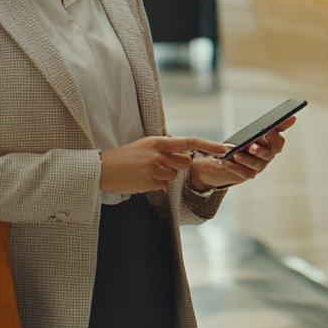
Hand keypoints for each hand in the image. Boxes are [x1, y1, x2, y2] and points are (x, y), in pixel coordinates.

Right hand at [100, 135, 227, 194]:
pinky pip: (164, 186)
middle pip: (185, 163)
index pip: (190, 141)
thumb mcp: (146, 145)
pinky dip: (157, 184)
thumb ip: (166, 148)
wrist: (103, 168)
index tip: (224, 148)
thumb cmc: (126, 156)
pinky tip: (143, 179)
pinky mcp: (150, 183)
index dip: (209, 145)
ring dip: (166, 176)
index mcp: (159, 141)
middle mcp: (159, 154)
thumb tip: (185, 156)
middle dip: (179, 166)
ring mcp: (155, 169)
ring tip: (148, 171)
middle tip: (161, 164)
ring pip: (175, 176)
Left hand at [190, 115, 296, 191]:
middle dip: (260, 151)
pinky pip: (243, 173)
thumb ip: (275, 125)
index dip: (273, 137)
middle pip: (267, 155)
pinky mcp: (248, 174)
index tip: (267, 130)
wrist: (233, 156)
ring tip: (235, 154)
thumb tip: (294, 117)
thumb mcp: (258, 130)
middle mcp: (268, 157)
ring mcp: (259, 167)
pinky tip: (226, 161)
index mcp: (272, 145)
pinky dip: (235, 167)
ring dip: (246, 159)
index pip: (278, 143)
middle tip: (251, 147)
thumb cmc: (248, 140)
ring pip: (255, 165)